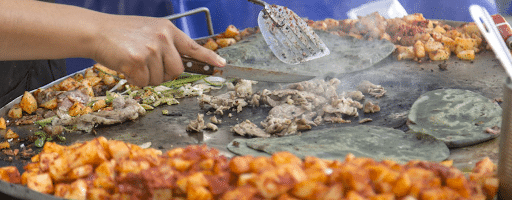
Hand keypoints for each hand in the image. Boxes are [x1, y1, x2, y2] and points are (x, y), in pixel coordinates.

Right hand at [91, 14, 225, 86]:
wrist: (96, 31)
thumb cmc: (121, 33)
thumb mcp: (149, 30)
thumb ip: (166, 44)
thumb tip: (179, 64)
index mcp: (167, 30)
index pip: (193, 46)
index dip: (208, 58)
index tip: (221, 64)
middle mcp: (162, 38)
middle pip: (177, 70)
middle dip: (164, 74)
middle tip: (148, 65)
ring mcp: (150, 49)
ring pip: (159, 79)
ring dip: (146, 77)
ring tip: (133, 62)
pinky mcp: (137, 61)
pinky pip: (144, 83)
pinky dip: (135, 80)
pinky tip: (126, 67)